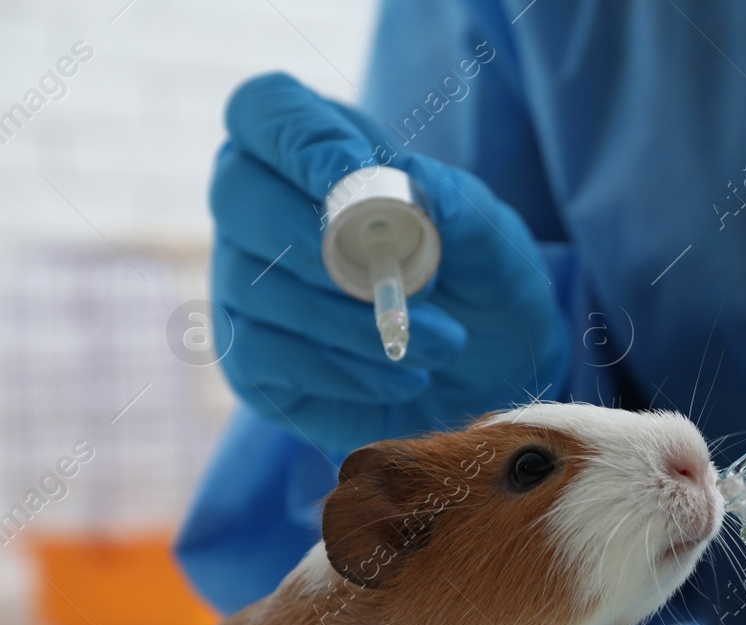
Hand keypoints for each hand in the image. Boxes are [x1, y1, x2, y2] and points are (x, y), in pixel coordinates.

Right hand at [210, 73, 566, 455]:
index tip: (352, 175)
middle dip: (318, 242)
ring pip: (257, 289)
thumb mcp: (492, 241)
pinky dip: (344, 371)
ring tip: (444, 342)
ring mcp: (245, 286)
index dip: (297, 137)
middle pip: (238, 196)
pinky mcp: (252, 361)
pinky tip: (404, 377)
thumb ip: (455, 204)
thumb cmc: (480, 285)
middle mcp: (260, 210)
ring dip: (357, 324)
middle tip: (401, 279)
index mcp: (313, 152)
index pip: (265, 111)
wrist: (489, 372)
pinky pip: (265, 358)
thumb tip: (410, 179)